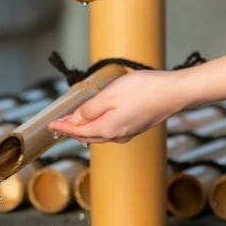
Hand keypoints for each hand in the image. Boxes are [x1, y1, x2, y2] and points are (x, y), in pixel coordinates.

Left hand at [48, 54, 225, 143]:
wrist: (175, 92)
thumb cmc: (144, 90)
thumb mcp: (110, 95)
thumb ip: (90, 109)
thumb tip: (76, 120)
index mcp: (107, 129)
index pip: (77, 131)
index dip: (62, 128)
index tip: (50, 126)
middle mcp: (117, 135)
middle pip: (87, 136)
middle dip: (72, 130)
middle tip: (58, 124)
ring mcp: (128, 133)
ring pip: (100, 134)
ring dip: (86, 128)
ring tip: (75, 122)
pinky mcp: (137, 127)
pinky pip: (111, 130)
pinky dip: (99, 126)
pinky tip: (99, 119)